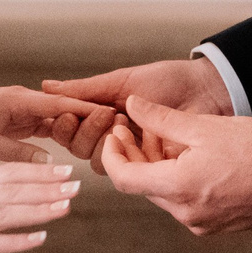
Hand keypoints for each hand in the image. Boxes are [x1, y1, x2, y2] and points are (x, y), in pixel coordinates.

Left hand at [0, 87, 120, 165]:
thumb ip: (18, 153)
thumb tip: (51, 163)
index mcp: (18, 100)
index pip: (60, 104)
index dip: (86, 110)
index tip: (111, 115)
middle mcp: (25, 101)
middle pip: (65, 109)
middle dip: (91, 117)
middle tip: (118, 127)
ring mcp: (24, 110)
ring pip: (60, 118)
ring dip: (81, 126)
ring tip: (107, 136)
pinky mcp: (20, 121)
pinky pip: (48, 127)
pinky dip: (65, 134)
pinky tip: (82, 144)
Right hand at [0, 162, 75, 252]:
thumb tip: (1, 206)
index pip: (6, 173)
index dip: (37, 171)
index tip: (64, 169)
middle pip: (12, 188)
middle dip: (47, 186)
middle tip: (77, 182)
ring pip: (5, 212)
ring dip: (39, 209)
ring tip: (66, 206)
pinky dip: (16, 240)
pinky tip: (39, 239)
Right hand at [42, 58, 231, 165]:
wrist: (206, 90)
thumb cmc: (166, 81)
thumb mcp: (121, 81)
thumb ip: (84, 89)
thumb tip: (46, 87)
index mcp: (99, 118)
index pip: (68, 132)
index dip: (65, 125)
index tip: (70, 111)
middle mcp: (111, 140)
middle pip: (80, 150)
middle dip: (88, 131)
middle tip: (107, 112)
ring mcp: (132, 156)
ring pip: (100, 163)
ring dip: (108, 141)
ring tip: (124, 119)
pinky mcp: (153, 169)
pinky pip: (131, 171)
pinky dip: (133, 151)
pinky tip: (144, 133)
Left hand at [98, 96, 251, 236]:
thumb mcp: (204, 126)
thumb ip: (161, 118)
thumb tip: (132, 105)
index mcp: (178, 188)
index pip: (123, 178)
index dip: (111, 156)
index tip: (113, 135)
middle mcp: (185, 213)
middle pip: (144, 185)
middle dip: (136, 156)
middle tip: (135, 128)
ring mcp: (201, 223)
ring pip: (164, 194)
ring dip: (157, 168)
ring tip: (166, 139)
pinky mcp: (216, 225)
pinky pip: (185, 203)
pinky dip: (178, 181)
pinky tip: (190, 158)